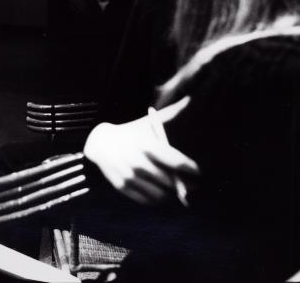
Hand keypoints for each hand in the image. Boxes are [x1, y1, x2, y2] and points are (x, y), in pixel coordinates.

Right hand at [83, 97, 199, 205]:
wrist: (101, 142)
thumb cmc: (132, 132)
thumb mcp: (149, 124)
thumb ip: (170, 115)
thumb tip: (191, 100)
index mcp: (146, 145)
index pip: (176, 162)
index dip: (191, 169)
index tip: (199, 171)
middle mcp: (137, 162)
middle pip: (170, 181)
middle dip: (186, 184)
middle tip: (195, 185)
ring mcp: (128, 176)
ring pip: (160, 194)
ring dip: (172, 194)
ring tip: (179, 190)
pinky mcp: (122, 187)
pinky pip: (146, 200)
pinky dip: (157, 200)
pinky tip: (162, 194)